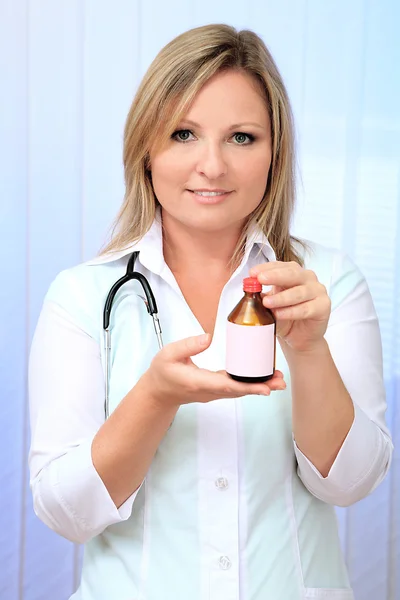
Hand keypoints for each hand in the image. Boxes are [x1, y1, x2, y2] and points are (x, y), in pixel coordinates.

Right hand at [142, 333, 285, 407]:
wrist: (158, 392)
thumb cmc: (162, 373)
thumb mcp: (168, 354)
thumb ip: (188, 345)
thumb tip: (209, 338)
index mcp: (198, 382)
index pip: (226, 386)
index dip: (247, 387)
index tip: (265, 387)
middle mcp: (209, 390)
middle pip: (239, 390)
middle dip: (261, 387)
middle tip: (280, 381)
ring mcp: (213, 392)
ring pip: (240, 391)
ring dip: (259, 386)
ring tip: (278, 380)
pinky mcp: (216, 389)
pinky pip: (236, 388)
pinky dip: (250, 384)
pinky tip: (262, 379)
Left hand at [249, 261, 330, 352]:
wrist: (300, 337)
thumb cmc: (285, 316)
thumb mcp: (270, 305)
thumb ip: (263, 296)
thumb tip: (250, 290)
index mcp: (293, 273)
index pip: (280, 266)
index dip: (266, 268)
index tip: (252, 273)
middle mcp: (307, 279)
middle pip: (292, 273)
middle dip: (275, 276)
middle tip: (261, 279)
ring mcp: (317, 291)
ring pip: (299, 292)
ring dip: (281, 297)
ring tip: (267, 303)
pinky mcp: (323, 306)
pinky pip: (306, 308)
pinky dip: (291, 312)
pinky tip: (279, 314)